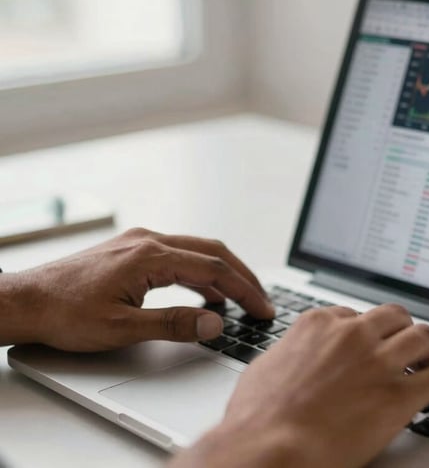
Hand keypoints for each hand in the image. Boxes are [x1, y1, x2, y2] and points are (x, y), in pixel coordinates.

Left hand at [0, 227, 272, 350]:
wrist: (25, 301)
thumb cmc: (65, 313)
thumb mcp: (122, 328)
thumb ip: (173, 324)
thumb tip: (214, 323)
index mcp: (150, 256)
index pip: (215, 270)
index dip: (245, 292)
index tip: (263, 310)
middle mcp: (148, 241)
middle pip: (213, 252)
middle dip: (243, 277)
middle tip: (262, 302)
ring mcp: (140, 242)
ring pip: (198, 249)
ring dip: (224, 273)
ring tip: (241, 300)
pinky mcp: (132, 249)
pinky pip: (180, 253)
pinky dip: (201, 271)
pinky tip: (205, 292)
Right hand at [174, 304, 428, 467]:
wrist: (268, 447)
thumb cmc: (257, 418)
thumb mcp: (265, 368)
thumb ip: (289, 354)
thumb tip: (293, 357)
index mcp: (320, 325)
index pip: (357, 316)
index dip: (369, 333)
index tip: (374, 345)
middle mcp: (353, 335)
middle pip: (395, 318)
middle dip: (404, 331)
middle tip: (410, 349)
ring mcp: (378, 362)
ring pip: (424, 338)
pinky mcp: (397, 395)